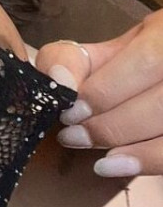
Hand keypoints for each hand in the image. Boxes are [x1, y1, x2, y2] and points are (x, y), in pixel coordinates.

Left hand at [35, 12, 162, 176]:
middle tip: (72, 134)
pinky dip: (148, 161)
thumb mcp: (126, 42)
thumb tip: (55, 78)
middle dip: (109, 123)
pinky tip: (115, 165)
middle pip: (160, 103)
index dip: (106, 90)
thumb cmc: (158, 49)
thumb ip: (86, 57)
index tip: (69, 109)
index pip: (146, 62)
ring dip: (127, 145)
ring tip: (91, 152)